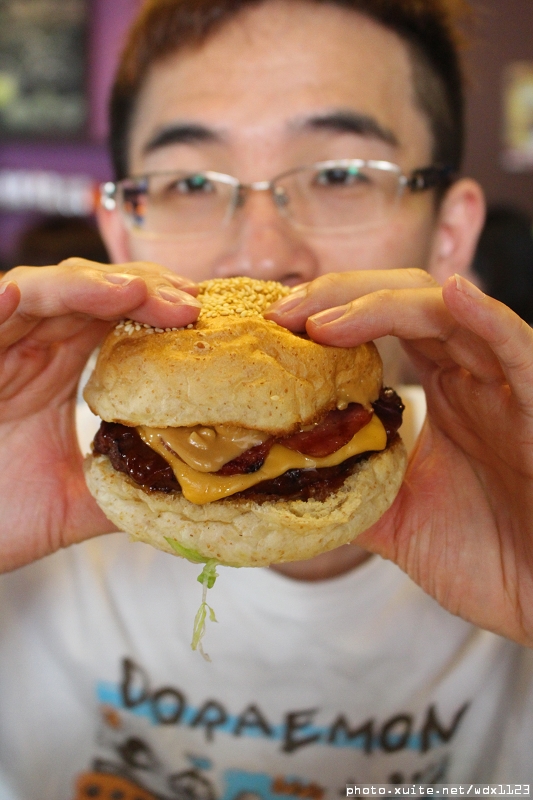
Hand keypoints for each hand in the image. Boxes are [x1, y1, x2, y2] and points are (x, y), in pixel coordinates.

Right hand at [0, 259, 200, 571]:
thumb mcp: (75, 504)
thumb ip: (126, 490)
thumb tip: (190, 498)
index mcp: (56, 370)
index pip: (112, 318)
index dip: (156, 308)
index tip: (201, 315)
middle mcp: (28, 350)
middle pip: (89, 292)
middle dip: (142, 289)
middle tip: (190, 301)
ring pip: (44, 290)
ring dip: (95, 286)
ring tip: (143, 294)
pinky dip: (21, 299)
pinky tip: (54, 296)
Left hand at [267, 270, 532, 644]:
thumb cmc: (490, 558)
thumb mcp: (397, 520)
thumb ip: (349, 489)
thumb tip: (282, 479)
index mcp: (445, 392)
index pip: (383, 324)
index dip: (329, 313)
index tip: (272, 327)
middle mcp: (473, 377)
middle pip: (406, 300)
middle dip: (339, 295)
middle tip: (281, 313)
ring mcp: (507, 385)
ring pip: (448, 311)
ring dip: (381, 304)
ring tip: (322, 321)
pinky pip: (518, 347)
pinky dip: (487, 317)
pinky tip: (454, 295)